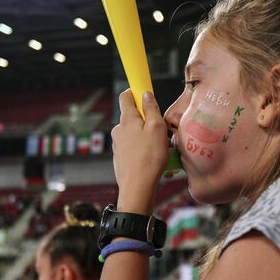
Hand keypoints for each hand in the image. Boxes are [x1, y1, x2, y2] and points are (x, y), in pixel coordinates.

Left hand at [111, 89, 168, 213]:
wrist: (138, 187)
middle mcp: (119, 130)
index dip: (135, 91)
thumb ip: (151, 109)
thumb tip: (146, 94)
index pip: (125, 97)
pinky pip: (134, 148)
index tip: (144, 93)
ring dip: (146, 137)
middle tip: (161, 130)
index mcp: (127, 119)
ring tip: (160, 149)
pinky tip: (153, 160)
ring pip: (135, 134)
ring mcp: (118, 145)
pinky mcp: (121, 158)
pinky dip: (143, 150)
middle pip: (133, 117)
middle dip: (146, 120)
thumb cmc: (150, 157)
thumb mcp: (157, 128)